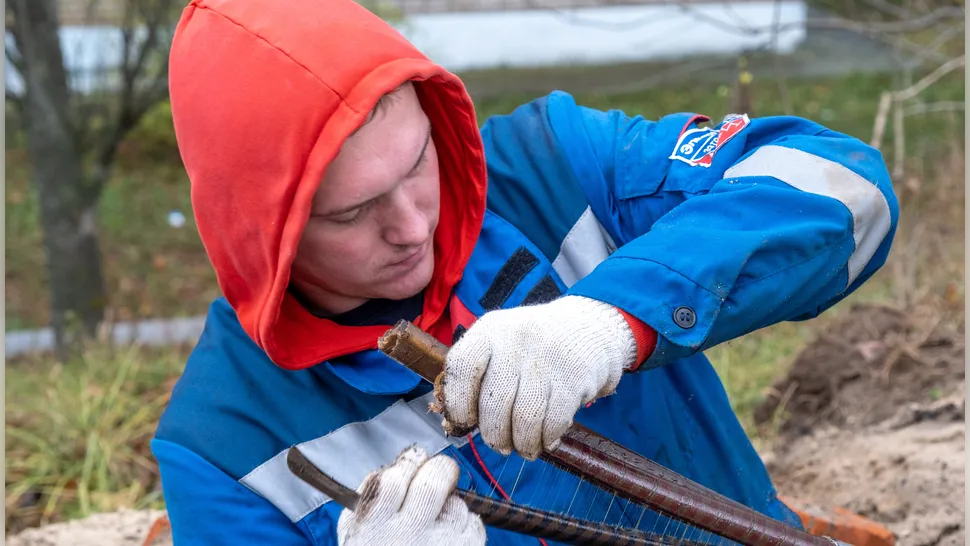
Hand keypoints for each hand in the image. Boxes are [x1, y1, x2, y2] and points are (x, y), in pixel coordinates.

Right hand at [337, 445, 485, 545]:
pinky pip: (473, 525)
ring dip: (451, 505)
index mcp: (374, 528)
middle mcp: (408, 537)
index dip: (408, 462)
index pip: (394, 479)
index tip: (414, 461)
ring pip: (457, 504)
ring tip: (437, 524)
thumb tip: (391, 466)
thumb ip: (365, 500)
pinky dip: (465, 526)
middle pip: (434, 482)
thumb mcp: (354, 536)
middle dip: (440, 470)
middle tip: (439, 473)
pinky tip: (449, 540)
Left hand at [440, 295, 637, 459]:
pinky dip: (547, 439)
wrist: (589, 326)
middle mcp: (515, 340)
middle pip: (494, 402)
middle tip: (499, 444)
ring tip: (523, 447)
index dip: (458, 402)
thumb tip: (457, 426)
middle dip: (494, 435)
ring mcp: (547, 357)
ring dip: (522, 443)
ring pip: (525, 418)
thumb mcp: (501, 343)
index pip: (462, 367)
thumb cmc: (533, 347)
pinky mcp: (574, 377)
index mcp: (489, 330)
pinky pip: (553, 422)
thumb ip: (478, 377)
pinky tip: (546, 439)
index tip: (465, 421)